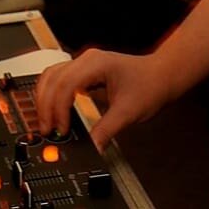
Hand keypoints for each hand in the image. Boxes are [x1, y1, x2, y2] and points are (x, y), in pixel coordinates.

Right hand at [34, 48, 171, 151]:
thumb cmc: (151, 85)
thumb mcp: (128, 113)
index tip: (61, 129)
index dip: (58, 109)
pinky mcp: (84, 72)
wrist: (163, 75)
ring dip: (45, 99)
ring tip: (48, 123)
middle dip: (46, 106)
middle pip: (52, 79)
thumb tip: (91, 149)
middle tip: (48, 130)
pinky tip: (54, 111)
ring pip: (51, 77)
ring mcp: (84, 64)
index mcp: (96, 63)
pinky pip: (59, 79)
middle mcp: (86, 60)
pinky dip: (52, 95)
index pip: (65, 84)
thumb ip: (106, 131)